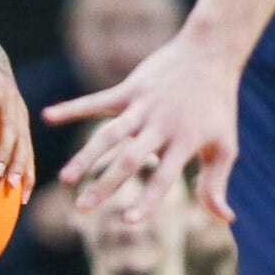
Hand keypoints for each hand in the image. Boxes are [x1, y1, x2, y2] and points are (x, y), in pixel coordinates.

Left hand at [0, 38, 34, 195]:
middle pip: (10, 128)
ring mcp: (18, 110)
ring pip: (23, 141)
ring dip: (21, 165)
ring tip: (14, 190)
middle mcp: (8, 98)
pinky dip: (28, 170)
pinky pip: (27, 147)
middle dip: (4, 152)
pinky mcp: (22, 120)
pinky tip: (22, 196)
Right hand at [42, 29, 243, 222]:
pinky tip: (48, 117)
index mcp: (184, 142)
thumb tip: (226, 218)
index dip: (147, 199)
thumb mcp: (225, 146)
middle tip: (82, 209)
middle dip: (105, 185)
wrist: (211, 52)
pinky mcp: (129, 89)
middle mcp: (161, 125)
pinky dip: (72, 108)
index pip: (164, 177)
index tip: (128, 222)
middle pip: (129, 160)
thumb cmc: (218, 106)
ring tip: (65, 179)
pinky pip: (96, 101)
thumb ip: (216, 184)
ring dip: (85, 157)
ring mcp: (143, 106)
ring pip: (109, 135)